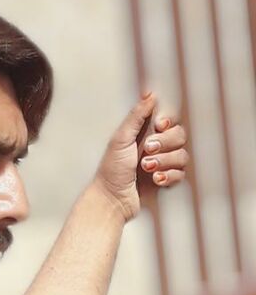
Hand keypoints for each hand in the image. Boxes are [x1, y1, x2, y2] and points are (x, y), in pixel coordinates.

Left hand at [93, 91, 188, 221]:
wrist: (112, 200)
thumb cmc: (111, 169)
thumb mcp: (121, 139)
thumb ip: (136, 116)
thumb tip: (150, 94)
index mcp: (144, 133)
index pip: (169, 119)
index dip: (168, 121)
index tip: (158, 126)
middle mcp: (156, 146)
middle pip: (180, 135)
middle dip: (165, 144)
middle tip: (147, 151)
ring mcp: (163, 163)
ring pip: (183, 155)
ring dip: (165, 161)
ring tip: (146, 168)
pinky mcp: (167, 180)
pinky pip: (181, 174)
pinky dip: (168, 176)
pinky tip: (155, 180)